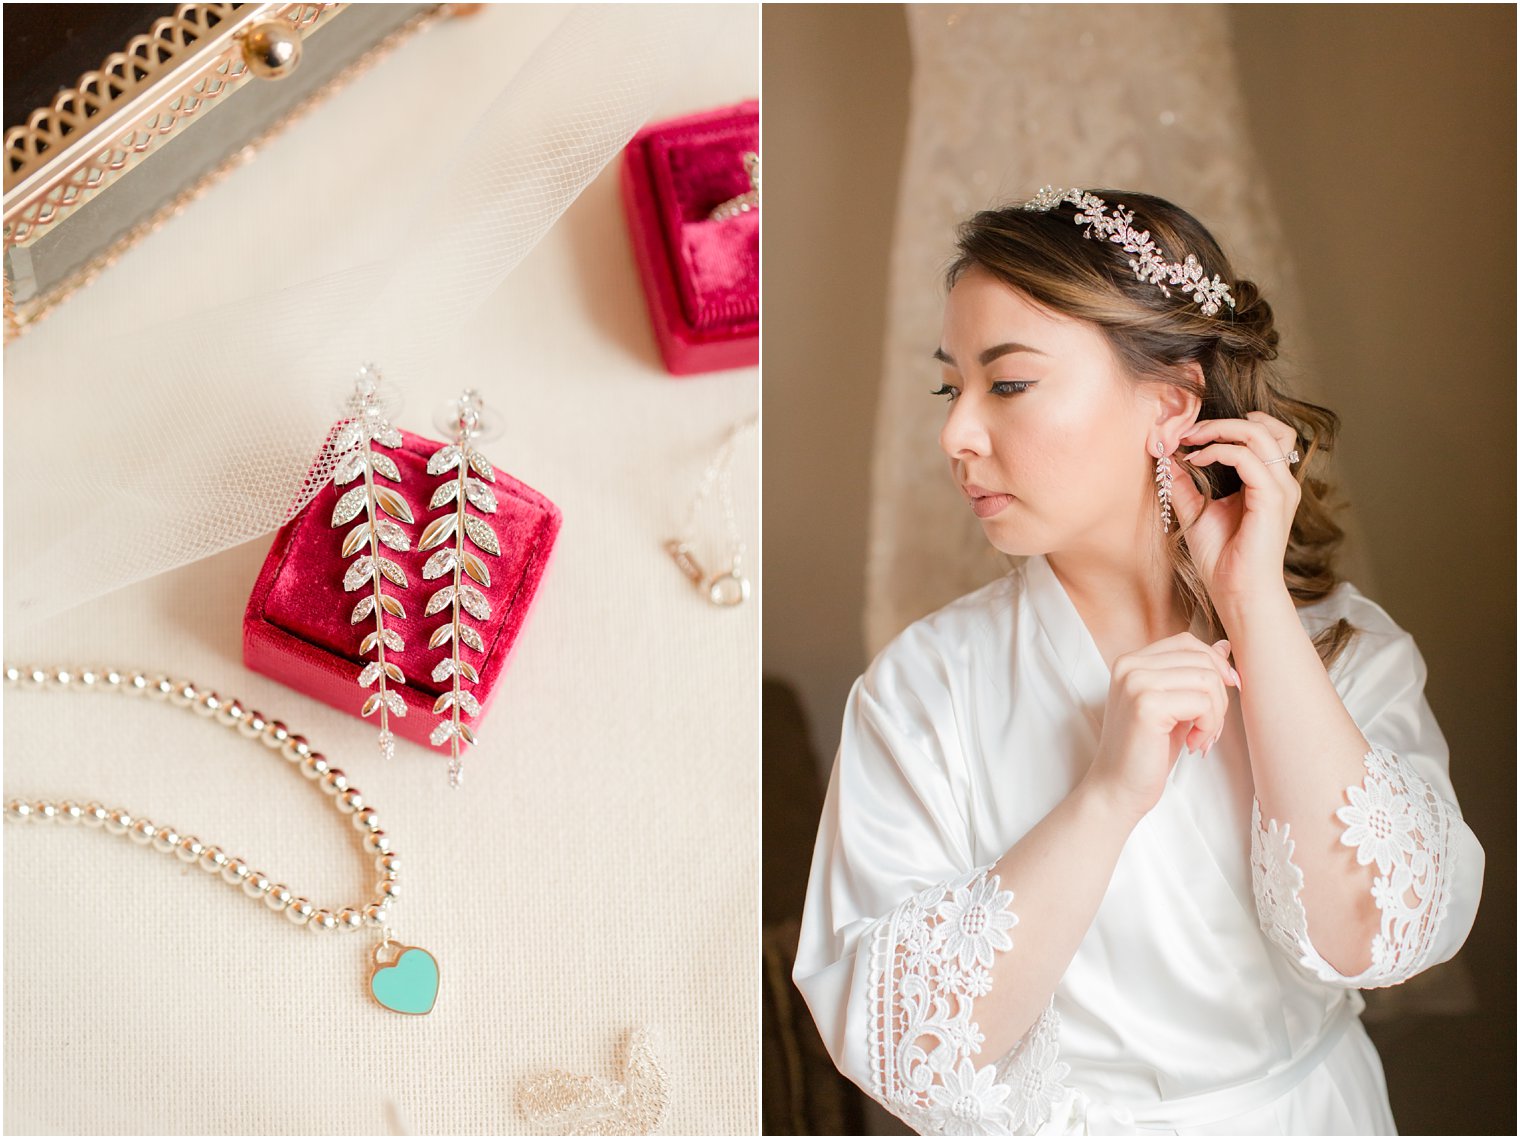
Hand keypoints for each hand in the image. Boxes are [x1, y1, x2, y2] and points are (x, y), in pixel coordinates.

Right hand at [1085, 632, 1238, 819]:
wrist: (1117, 788)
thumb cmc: (1146, 751)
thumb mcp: (1173, 705)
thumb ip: (1191, 674)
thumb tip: (1224, 646)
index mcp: (1131, 662)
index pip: (1187, 642)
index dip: (1213, 664)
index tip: (1223, 693)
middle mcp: (1130, 666)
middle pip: (1202, 661)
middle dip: (1219, 697)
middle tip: (1207, 728)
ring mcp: (1136, 683)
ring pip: (1207, 680)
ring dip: (1215, 715)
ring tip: (1200, 737)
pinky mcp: (1147, 706)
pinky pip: (1203, 703)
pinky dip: (1208, 726)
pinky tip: (1192, 743)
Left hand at [1168, 411, 1300, 609]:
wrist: (1236, 592)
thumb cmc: (1221, 560)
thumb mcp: (1196, 512)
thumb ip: (1185, 485)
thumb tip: (1167, 458)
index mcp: (1268, 483)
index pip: (1262, 435)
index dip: (1227, 426)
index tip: (1188, 435)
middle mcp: (1280, 482)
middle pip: (1267, 426)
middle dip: (1223, 421)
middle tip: (1187, 431)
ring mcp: (1280, 489)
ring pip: (1260, 434)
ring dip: (1220, 429)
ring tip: (1190, 440)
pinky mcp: (1272, 499)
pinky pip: (1248, 458)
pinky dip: (1219, 450)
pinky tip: (1195, 461)